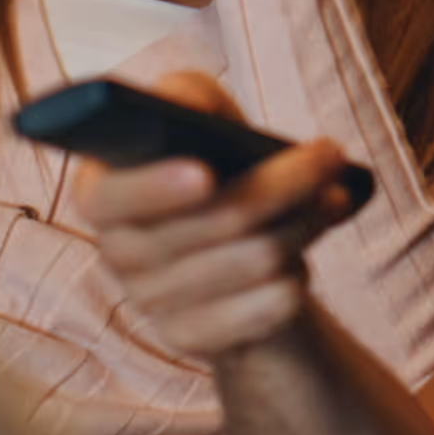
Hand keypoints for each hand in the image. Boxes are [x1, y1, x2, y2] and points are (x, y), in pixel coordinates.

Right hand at [76, 72, 362, 356]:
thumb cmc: (213, 160)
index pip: (110, 198)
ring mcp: (151, 302)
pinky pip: (261, 313)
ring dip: (303, 225)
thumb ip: (185, 95)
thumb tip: (188, 112)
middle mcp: (116, 250)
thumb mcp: (196, 111)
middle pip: (209, 224)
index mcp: (101, 191)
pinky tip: (302, 262)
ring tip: (332, 199)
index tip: (205, 173)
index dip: (155, 188)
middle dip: (282, 185)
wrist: (236, 239)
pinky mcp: (190, 339)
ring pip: (250, 262)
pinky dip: (295, 282)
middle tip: (330, 155)